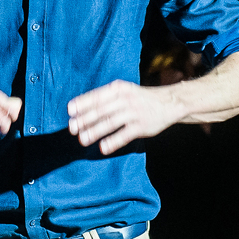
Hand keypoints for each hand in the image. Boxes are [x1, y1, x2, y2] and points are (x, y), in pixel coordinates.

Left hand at [68, 80, 182, 153]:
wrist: (168, 103)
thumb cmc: (140, 99)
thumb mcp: (124, 91)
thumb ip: (106, 99)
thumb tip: (81, 110)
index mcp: (119, 89)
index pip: (97, 96)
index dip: (83, 103)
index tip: (70, 111)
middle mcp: (126, 99)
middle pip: (101, 110)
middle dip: (85, 119)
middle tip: (72, 128)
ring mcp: (134, 113)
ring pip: (110, 123)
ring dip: (95, 131)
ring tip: (83, 139)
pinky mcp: (142, 126)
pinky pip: (125, 135)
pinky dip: (113, 142)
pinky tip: (103, 148)